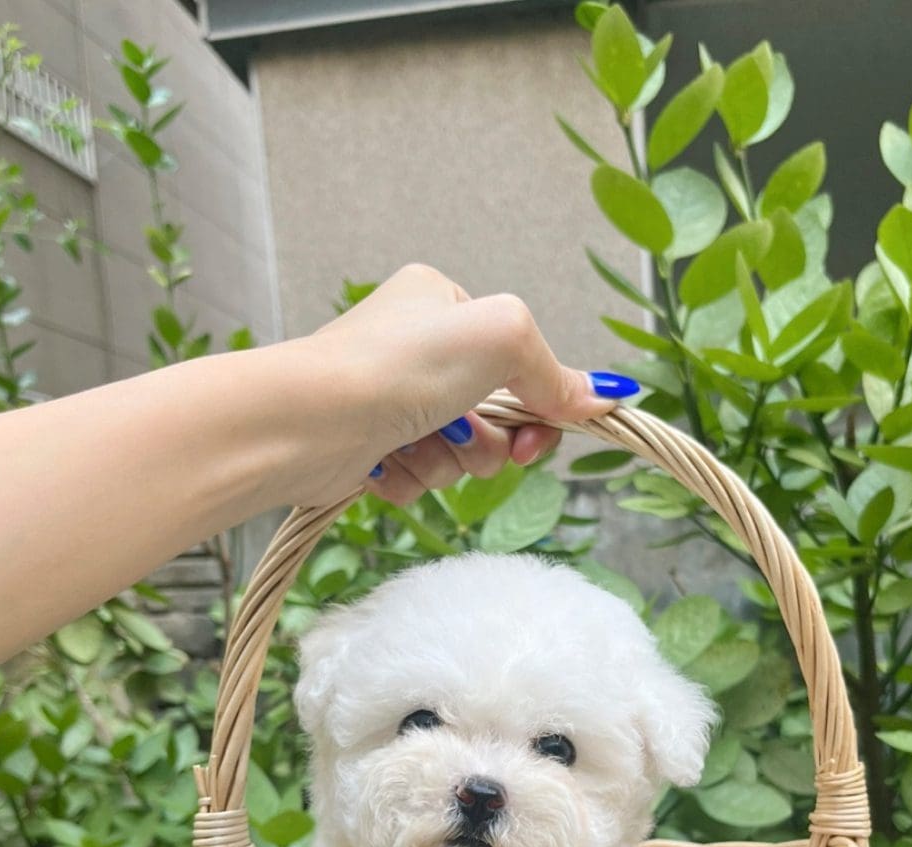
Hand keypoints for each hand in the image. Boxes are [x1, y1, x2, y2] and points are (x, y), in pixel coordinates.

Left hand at [287, 263, 639, 507]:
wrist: (308, 422)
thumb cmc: (399, 364)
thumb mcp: (501, 337)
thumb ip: (554, 369)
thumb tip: (602, 397)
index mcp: (444, 303)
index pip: (518, 361)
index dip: (540, 405)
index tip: (545, 435)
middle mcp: (415, 347)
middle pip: (494, 414)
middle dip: (491, 441)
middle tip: (482, 448)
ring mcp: (390, 399)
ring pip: (458, 451)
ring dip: (451, 462)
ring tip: (421, 448)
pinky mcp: (367, 447)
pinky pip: (418, 475)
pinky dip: (412, 478)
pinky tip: (388, 465)